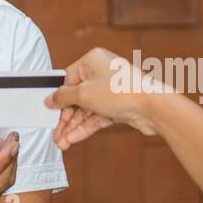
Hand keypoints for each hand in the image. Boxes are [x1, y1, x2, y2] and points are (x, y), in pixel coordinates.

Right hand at [44, 47, 169, 150]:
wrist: (153, 107)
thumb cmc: (124, 91)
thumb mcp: (84, 94)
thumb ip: (63, 97)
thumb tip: (51, 98)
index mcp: (93, 60)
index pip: (68, 79)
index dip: (59, 98)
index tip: (50, 111)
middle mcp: (103, 73)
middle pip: (77, 97)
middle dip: (66, 118)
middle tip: (57, 133)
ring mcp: (112, 91)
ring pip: (87, 110)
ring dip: (74, 126)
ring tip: (63, 142)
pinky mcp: (118, 106)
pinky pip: (97, 117)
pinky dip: (86, 128)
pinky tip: (74, 138)